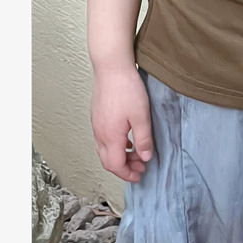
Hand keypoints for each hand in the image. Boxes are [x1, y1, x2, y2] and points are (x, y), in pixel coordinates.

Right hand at [90, 64, 153, 182]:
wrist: (111, 67)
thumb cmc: (126, 88)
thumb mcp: (142, 117)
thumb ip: (143, 140)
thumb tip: (145, 157)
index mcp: (111, 137)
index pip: (116, 165)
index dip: (128, 174)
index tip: (140, 176)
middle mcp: (100, 134)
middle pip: (108, 161)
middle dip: (124, 168)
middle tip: (140, 168)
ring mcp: (96, 125)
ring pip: (105, 151)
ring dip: (120, 157)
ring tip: (137, 154)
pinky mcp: (97, 117)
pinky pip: (103, 140)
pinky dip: (115, 147)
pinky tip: (127, 141)